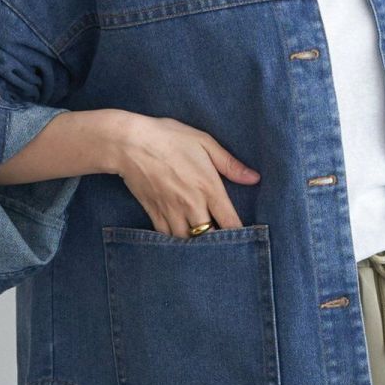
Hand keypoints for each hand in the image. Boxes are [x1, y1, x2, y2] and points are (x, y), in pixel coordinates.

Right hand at [109, 113, 260, 235]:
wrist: (130, 143)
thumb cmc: (170, 138)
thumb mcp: (204, 142)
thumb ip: (230, 164)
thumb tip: (254, 178)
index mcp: (208, 187)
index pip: (230, 222)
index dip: (241, 235)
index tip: (247, 240)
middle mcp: (191, 204)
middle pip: (210, 238)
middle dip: (218, 244)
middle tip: (225, 246)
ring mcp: (171, 211)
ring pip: (188, 242)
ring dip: (196, 246)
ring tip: (204, 246)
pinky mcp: (154, 213)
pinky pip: (167, 238)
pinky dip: (175, 243)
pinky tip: (181, 243)